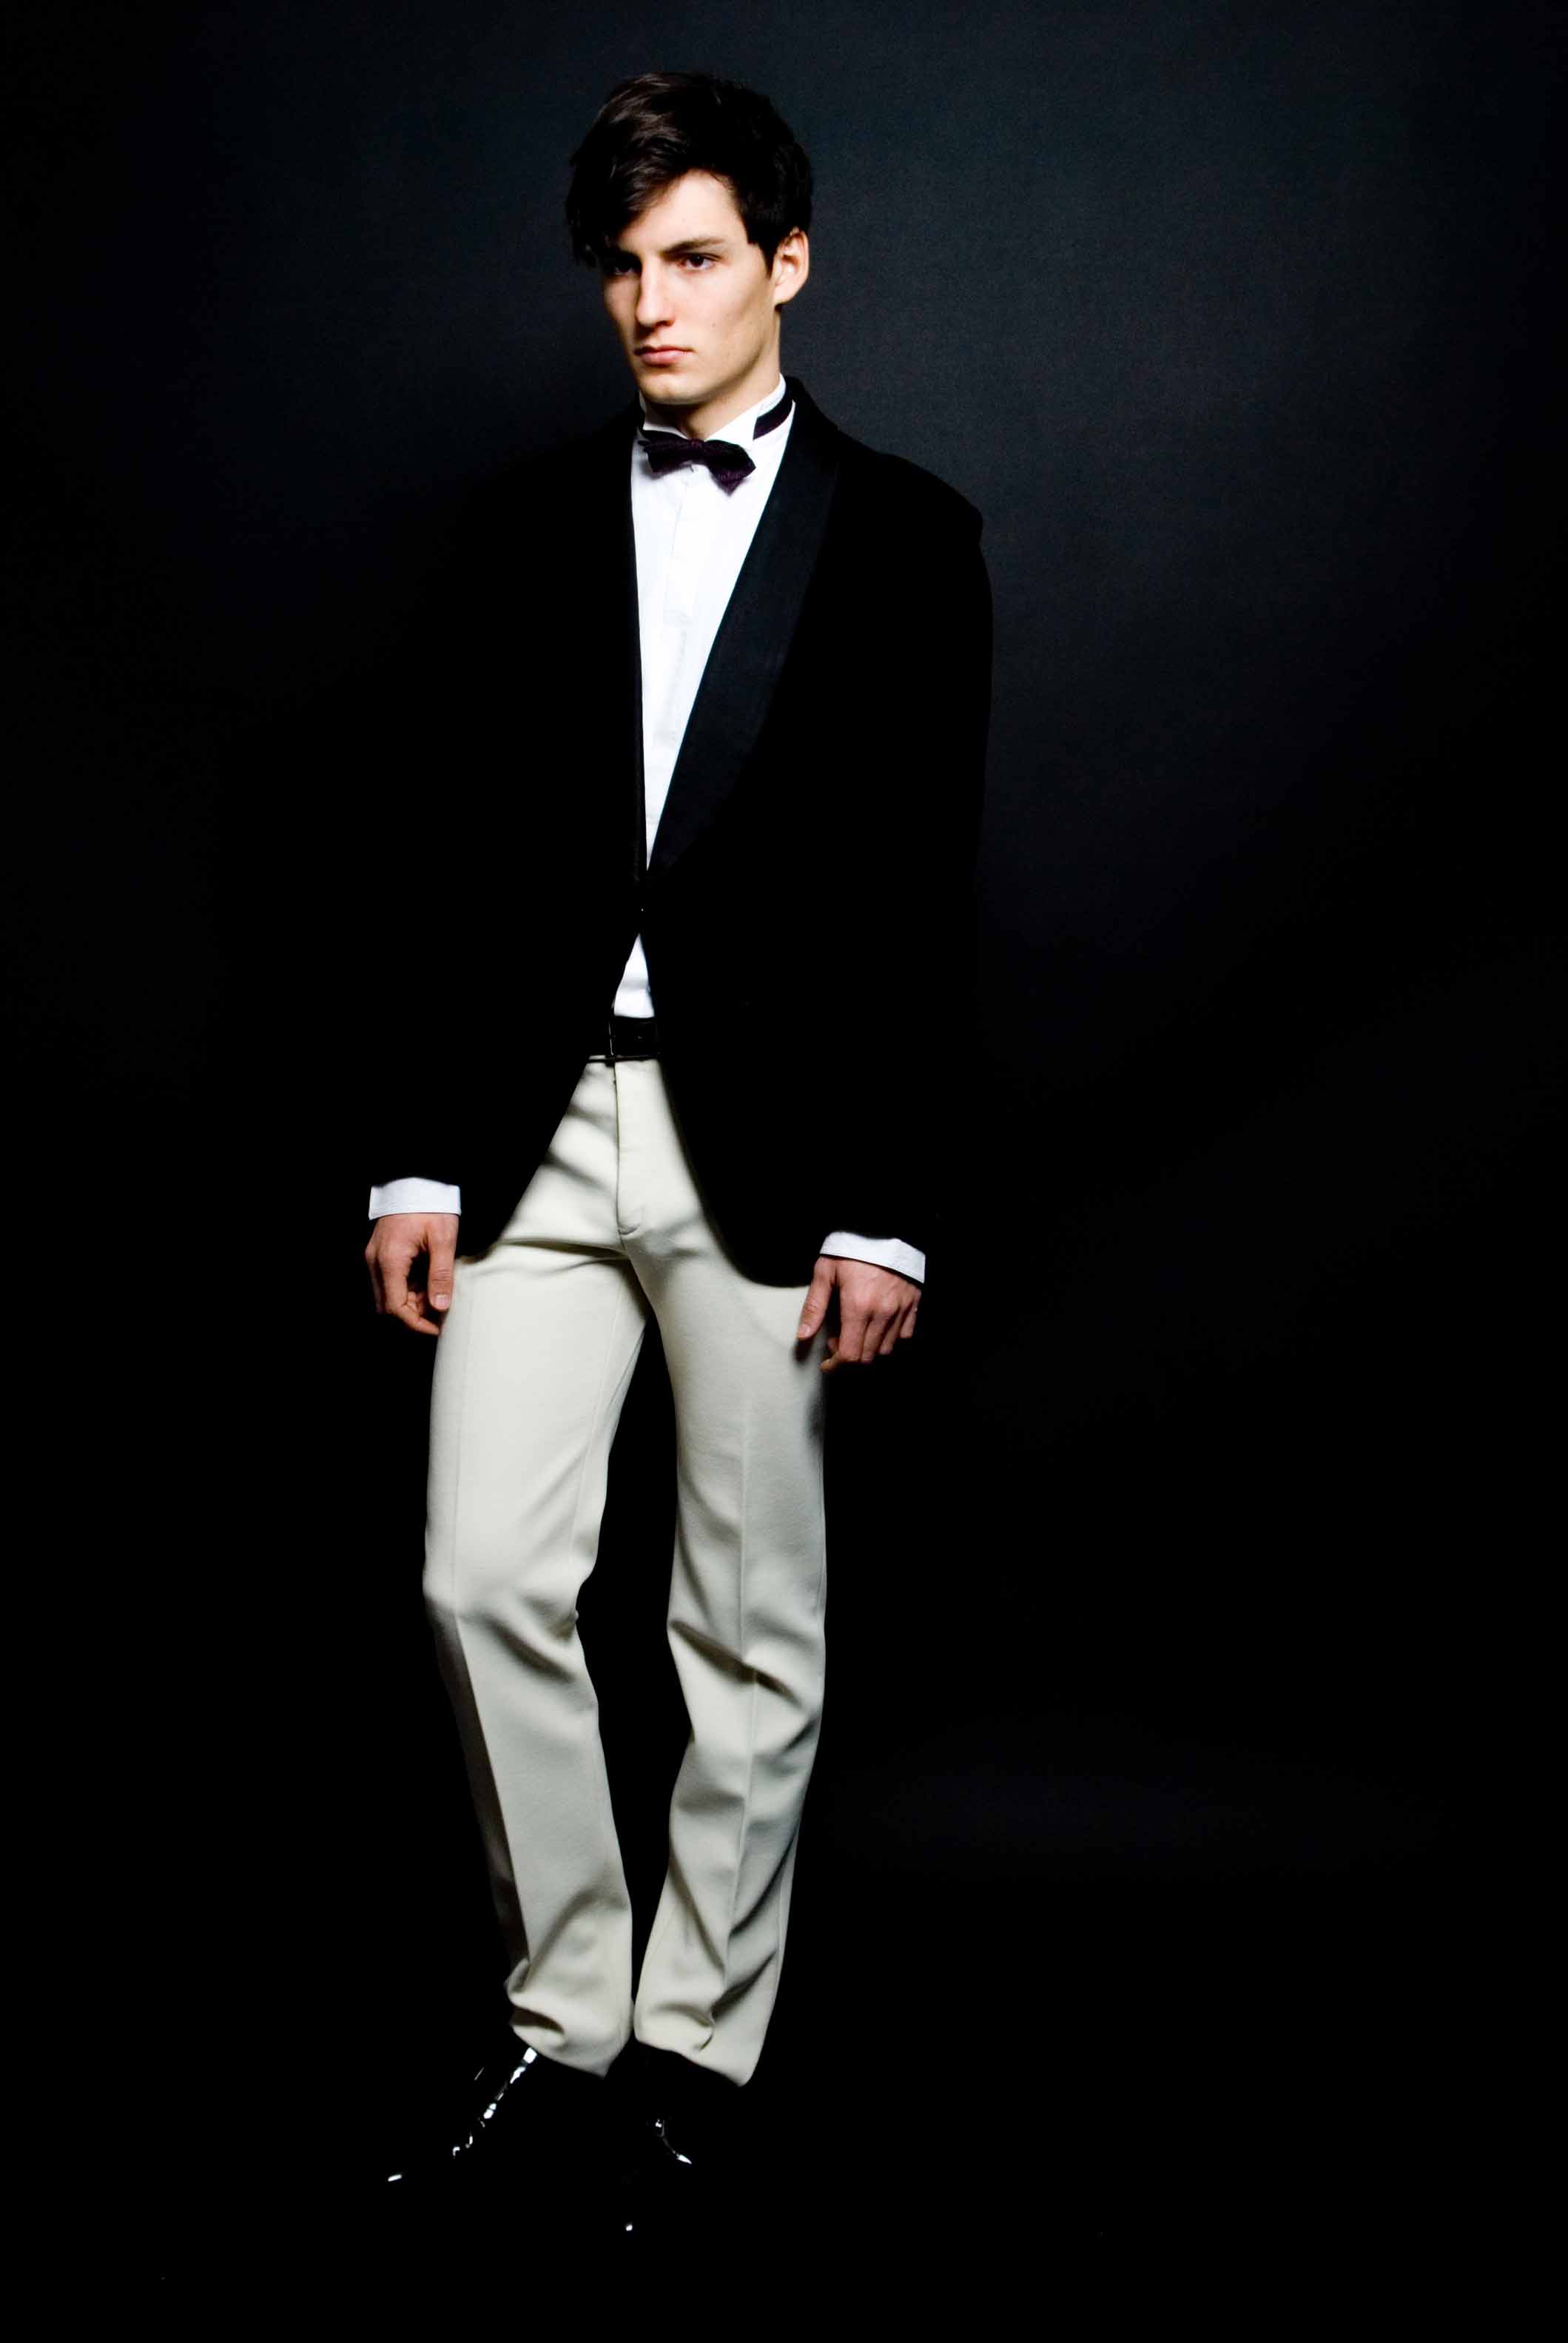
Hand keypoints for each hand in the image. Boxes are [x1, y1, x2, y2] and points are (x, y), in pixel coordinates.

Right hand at [365, 1212, 460, 1335]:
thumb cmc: (430, 1207)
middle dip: (413, 1315)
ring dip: (410, 1302)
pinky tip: (426, 1282)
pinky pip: (389, 1282)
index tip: (436, 1328)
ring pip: (387, 1296)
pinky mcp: (379, 1255)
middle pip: (387, 1306)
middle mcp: (375, 1262)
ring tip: (436, 1295)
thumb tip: (440, 1306)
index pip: (395, 1307)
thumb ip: (441, 1274)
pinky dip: (406, 1289)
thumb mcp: (443, 1239)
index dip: (415, 1324)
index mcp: (390, 1260)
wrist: (416, 1182)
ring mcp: (374, 1258)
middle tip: (439, 1313)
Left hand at [796, 1256, 920, 1371]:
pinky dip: (889, 1338)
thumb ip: (814, 1306)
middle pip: (867, 1356)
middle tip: (837, 1341)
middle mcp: (882, 1313)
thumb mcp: (825, 1271)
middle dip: (849, 1357)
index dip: (836, 1365)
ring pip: (886, 1350)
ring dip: (868, 1349)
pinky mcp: (913, 1304)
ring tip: (856, 1332)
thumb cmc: (852, 1247)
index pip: (849, 1354)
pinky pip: (904, 1335)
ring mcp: (900, 1309)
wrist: (885, 1227)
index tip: (827, 1363)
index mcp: (857, 1306)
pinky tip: (877, 1326)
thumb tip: (803, 1335)